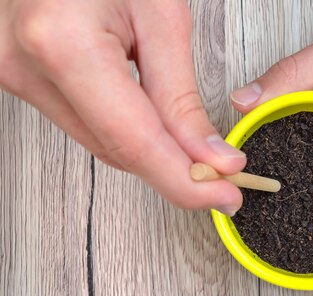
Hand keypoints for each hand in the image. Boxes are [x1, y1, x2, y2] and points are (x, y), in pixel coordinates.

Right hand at [0, 0, 244, 214]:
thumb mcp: (160, 14)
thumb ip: (181, 94)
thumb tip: (210, 157)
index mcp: (62, 44)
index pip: (134, 143)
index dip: (185, 181)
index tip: (226, 196)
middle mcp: (26, 68)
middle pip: (117, 150)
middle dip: (177, 172)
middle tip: (225, 179)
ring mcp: (16, 76)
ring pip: (102, 143)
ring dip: (154, 153)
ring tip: (200, 155)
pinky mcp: (22, 77)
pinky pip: (85, 124)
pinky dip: (128, 133)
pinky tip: (159, 132)